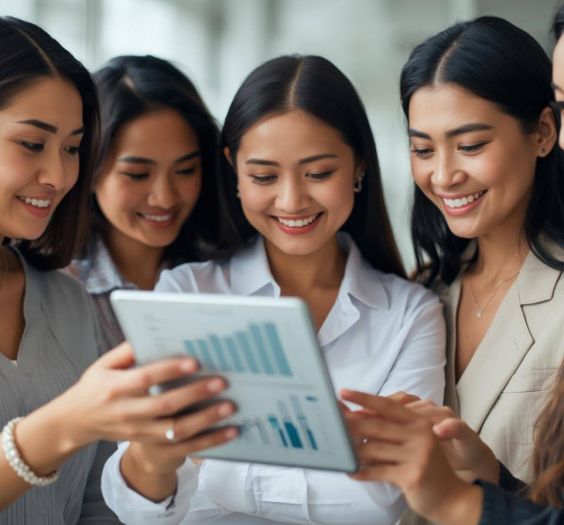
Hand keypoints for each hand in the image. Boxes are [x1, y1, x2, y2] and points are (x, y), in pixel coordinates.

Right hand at [37, 343, 235, 451]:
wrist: (75, 422)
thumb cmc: (95, 387)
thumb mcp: (104, 364)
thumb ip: (128, 350)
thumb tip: (153, 333)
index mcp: (116, 387)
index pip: (146, 378)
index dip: (170, 370)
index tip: (195, 361)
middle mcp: (128, 411)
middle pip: (165, 405)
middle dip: (196, 394)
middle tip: (222, 382)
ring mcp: (138, 431)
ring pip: (175, 430)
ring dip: (205, 420)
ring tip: (229, 408)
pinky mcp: (147, 443)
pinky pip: (180, 446)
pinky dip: (206, 441)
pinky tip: (227, 432)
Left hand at [340, 390, 482, 524]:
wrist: (452, 497)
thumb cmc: (425, 464)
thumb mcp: (413, 440)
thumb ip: (391, 428)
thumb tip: (355, 417)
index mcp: (419, 421)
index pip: (387, 405)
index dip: (364, 398)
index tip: (344, 392)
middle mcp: (420, 434)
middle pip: (378, 425)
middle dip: (352, 423)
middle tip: (333, 422)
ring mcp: (417, 455)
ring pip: (375, 448)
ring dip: (354, 451)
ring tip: (340, 451)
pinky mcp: (412, 476)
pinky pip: (378, 471)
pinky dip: (362, 472)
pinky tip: (352, 472)